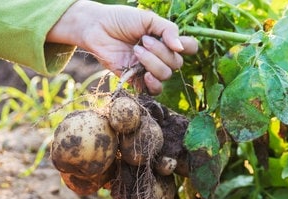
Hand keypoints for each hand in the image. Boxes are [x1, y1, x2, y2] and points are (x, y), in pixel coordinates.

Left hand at [47, 0, 197, 94]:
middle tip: (143, 40)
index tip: (173, 42)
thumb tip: (180, 48)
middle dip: (161, 52)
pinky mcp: (136, 80)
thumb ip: (167, 30)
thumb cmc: (122, 20)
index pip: (190, 48)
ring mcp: (149, 68)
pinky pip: (154, 90)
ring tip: (136, 51)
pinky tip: (144, 74)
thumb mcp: (148, 19)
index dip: (188, 47)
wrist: (97, 28)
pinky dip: (153, 83)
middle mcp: (161, 56)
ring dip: (153, 63)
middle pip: (177, 63)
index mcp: (166, 40)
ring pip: (166, 75)